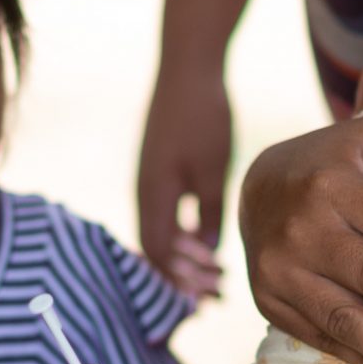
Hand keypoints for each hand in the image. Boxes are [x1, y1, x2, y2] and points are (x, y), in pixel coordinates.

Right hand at [136, 66, 231, 296]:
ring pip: (163, 233)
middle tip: (216, 294)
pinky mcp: (161, 170)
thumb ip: (208, 213)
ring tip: (216, 274)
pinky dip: (185, 234)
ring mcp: (151, 181)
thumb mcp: (212, 170)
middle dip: (184, 275)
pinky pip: (168, 215)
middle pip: (158, 248)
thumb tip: (209, 251)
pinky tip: (207, 240)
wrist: (188, 68)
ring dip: (186, 256)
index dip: (179, 278)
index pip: (158, 251)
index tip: (206, 295)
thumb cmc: (202, 116)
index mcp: (154, 196)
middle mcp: (146, 192)